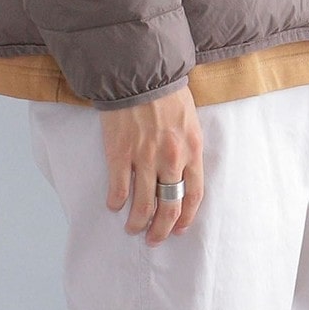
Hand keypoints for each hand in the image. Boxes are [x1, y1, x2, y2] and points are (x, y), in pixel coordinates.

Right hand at [100, 83, 204, 244]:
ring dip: (137, 222)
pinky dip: (116, 202)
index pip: (194, 196)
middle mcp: (171, 158)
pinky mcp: (120, 153)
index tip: (178, 229)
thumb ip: (188, 148)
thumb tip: (182, 176)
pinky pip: (119, 189)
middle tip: (154, 238)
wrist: (140, 71)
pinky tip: (114, 204)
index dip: (186, 218)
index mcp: (192, 149)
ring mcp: (144, 157)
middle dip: (161, 229)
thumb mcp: (190, 120)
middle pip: (169, 207)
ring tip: (133, 228)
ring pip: (143, 205)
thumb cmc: (167, 93)